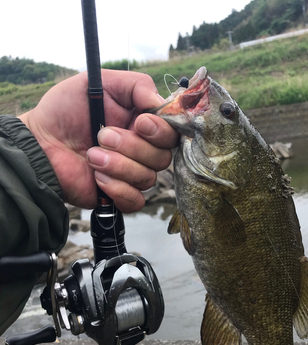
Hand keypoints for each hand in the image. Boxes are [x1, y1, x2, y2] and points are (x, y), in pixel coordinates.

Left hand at [19, 70, 177, 212]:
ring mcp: (132, 175)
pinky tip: (97, 177)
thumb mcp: (100, 83)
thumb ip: (137, 85)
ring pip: (148, 178)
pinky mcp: (120, 196)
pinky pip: (136, 200)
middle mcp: (142, 150)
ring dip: (119, 165)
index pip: (171, 133)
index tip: (139, 123)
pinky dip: (117, 188)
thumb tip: (162, 105)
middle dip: (133, 147)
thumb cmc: (65, 111)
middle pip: (163, 157)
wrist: (40, 143)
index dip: (161, 130)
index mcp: (142, 124)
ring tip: (91, 155)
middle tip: (102, 136)